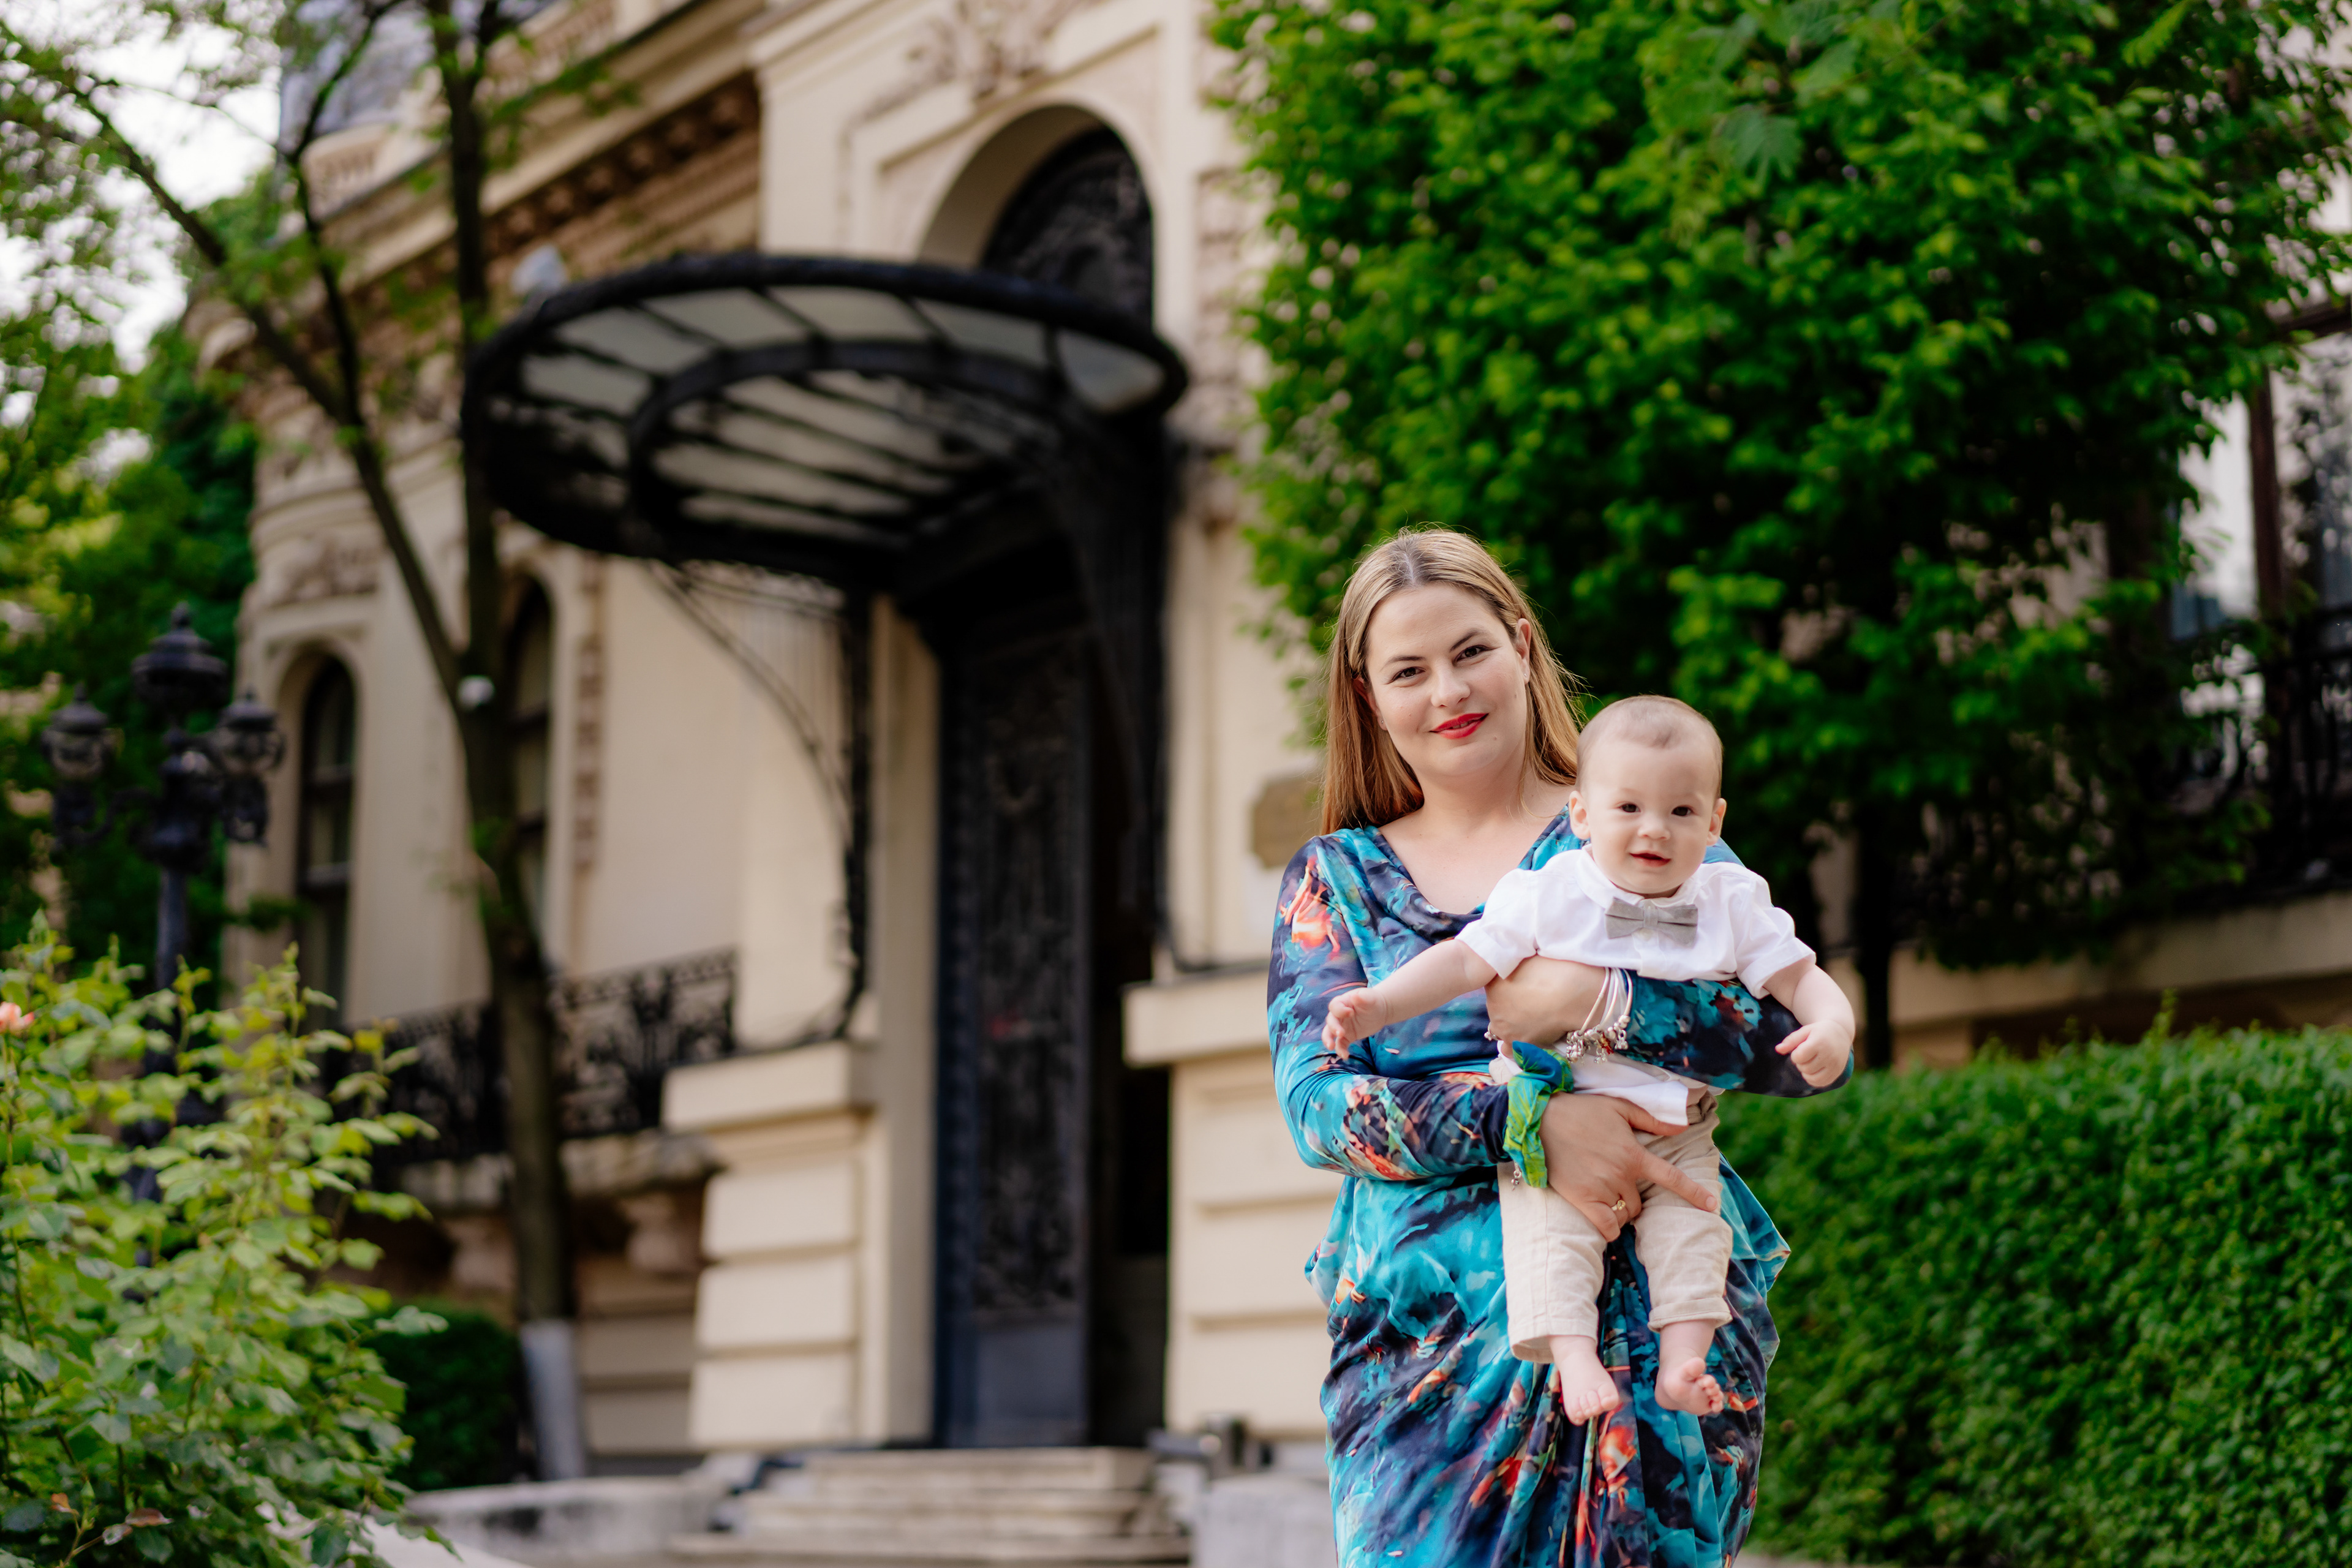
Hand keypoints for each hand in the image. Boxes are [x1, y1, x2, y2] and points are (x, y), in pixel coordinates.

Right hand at [1321, 986, 1387, 1050]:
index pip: (1335, 1006)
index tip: (1351, 1013)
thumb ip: (1363, 997)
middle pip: (1330, 1021)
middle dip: (1333, 1027)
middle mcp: (1338, 1015)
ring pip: (1329, 1034)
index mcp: (1342, 1003)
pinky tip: (1345, 1056)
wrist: (1379, 1012)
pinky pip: (1340, 1044)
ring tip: (1332, 1047)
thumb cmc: (1373, 1001)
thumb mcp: (1370, 998)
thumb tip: (1355, 996)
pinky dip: (1340, 1050)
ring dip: (1328, 1040)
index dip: (1340, 1010)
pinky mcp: (1346, 1037)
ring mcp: (1341, 1026)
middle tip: (1341, 1033)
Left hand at [1483, 956, 1608, 1044]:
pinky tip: (1528, 1037)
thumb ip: (1516, 964)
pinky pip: (1509, 1049)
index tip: (1521, 985)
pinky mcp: (1518, 1043)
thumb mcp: (1528, 958)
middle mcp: (1492, 1006)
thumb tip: (1517, 962)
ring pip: (1501, 1028)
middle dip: (1509, 1005)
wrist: (1571, 994)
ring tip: (1532, 1019)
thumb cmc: (1553, 970)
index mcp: (1492, 983)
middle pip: (1497, 1007)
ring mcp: (1504, 1027)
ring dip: (1511, 1025)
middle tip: (1530, 1001)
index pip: (1493, 986)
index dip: (1508, 985)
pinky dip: (1515, 1045)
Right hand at [1539, 1094, 1716, 1241]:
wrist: (1539, 1120)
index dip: (1693, 1193)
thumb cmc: (1580, 1110)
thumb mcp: (1618, 1107)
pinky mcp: (1582, 1199)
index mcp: (1633, 1154)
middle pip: (1640, 1202)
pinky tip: (1604, 1216)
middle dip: (1633, 1197)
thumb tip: (1682, 1126)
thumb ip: (1651, 1119)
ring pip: (1625, 1213)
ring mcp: (1601, 1188)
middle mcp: (1621, 1174)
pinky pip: (1607, 1226)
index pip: (1671, 1178)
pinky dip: (1610, 1227)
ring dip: (1621, 1209)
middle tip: (1615, 1183)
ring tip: (1604, 1193)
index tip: (1711, 1206)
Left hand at [1777, 1020, 1852, 1086]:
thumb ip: (1790, 1040)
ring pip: (1812, 1078)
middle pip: (1804, 1068)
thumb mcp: (1805, 1031)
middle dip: (1801, 1063)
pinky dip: (1813, 1079)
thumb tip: (1777, 1049)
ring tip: (1809, 1062)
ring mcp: (1835, 1066)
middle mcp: (1829, 1055)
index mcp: (1820, 1043)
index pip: (1799, 1057)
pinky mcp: (1837, 1073)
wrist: (1840, 1033)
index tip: (1800, 1049)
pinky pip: (1820, 1083)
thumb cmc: (1818, 1032)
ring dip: (1806, 1072)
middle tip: (1807, 1055)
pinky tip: (1814, 1070)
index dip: (1795, 1054)